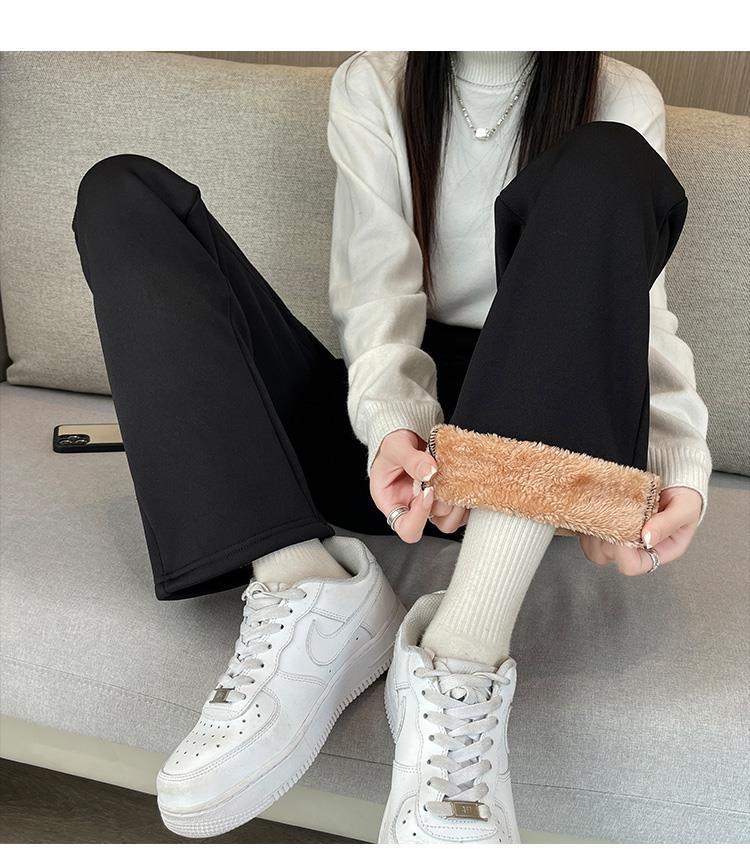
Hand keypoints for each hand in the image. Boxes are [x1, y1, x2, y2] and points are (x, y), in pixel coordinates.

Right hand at [369, 429, 468, 542]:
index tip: (428, 491)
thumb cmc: (390, 444)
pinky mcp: (446, 498)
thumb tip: (430, 471)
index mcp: (392, 503)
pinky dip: (467, 496)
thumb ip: (411, 460)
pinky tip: (462, 477)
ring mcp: (431, 505)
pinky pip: (463, 508)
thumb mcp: (395, 447)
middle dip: (442, 501)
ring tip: (454, 476)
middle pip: (433, 523)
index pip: (407, 528)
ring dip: (457, 500)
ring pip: (451, 519)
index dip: (420, 516)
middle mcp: (412, 508)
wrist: (405, 433)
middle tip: (442, 477)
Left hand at [579, 486, 702, 575]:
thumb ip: (667, 523)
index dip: (623, 551)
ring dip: (594, 527)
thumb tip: (647, 538)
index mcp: (657, 552)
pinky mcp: (606, 523)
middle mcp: (635, 549)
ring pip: (592, 545)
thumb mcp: (684, 508)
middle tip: (615, 515)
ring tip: (607, 509)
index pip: (632, 565)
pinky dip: (589, 518)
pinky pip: (587, 528)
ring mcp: (618, 537)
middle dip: (606, 536)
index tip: (626, 529)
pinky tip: (600, 505)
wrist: (675, 475)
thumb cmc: (685, 496)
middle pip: (607, 556)